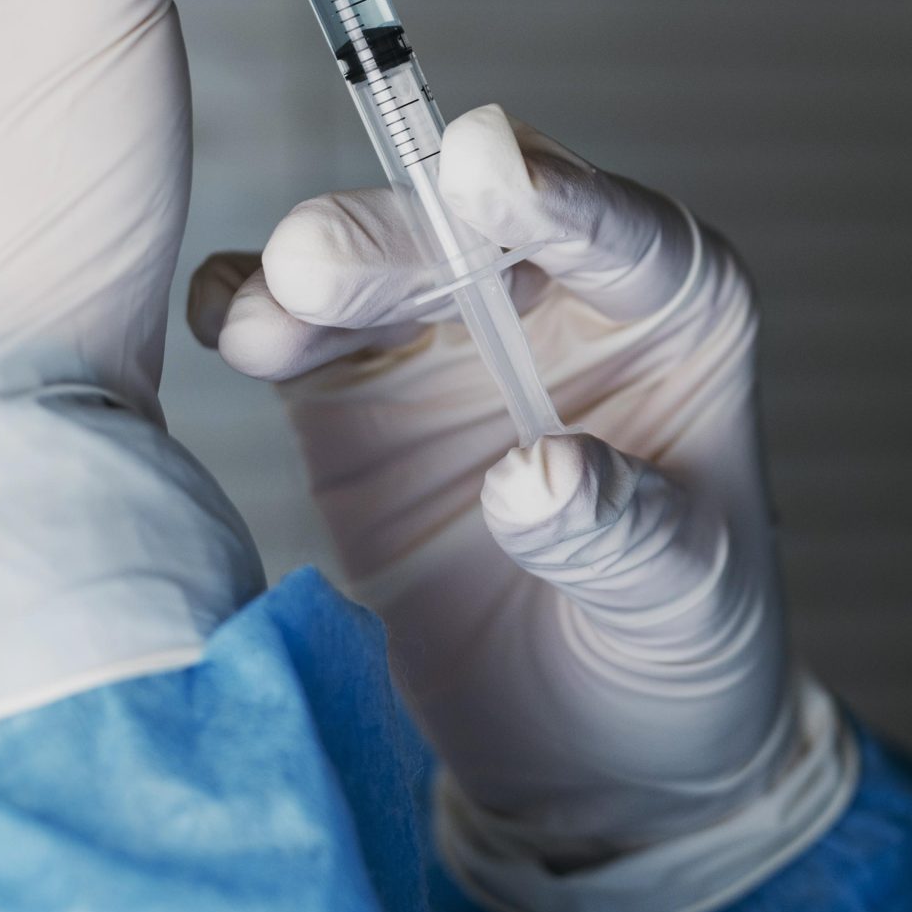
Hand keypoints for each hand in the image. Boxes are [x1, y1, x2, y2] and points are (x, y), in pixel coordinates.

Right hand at [189, 106, 855, 911]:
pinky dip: (248, 312)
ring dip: (307, 282)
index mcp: (673, 308)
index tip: (486, 169)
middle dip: (394, 240)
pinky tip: (225, 324)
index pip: (621, 233)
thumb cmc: (680, 640)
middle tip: (317, 264)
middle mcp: (554, 294)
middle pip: (468, 235)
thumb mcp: (686, 596)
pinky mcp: (352, 389)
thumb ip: (622, 531)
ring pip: (368, 271)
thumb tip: (536, 479)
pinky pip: (291, 330)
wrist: (595, 742)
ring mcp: (445, 334)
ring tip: (263, 324)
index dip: (554, 197)